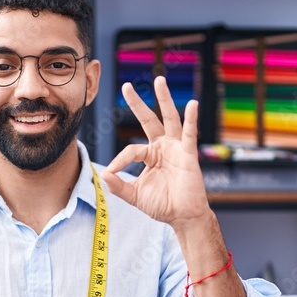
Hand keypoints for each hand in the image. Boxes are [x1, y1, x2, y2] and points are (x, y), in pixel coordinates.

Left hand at [99, 76, 211, 228]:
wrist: (182, 217)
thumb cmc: (162, 205)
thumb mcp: (135, 196)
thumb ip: (119, 186)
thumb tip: (104, 175)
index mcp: (150, 155)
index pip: (131, 150)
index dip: (120, 160)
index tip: (113, 172)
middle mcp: (163, 147)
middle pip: (148, 120)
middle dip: (137, 103)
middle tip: (126, 86)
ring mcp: (176, 148)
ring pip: (169, 119)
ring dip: (165, 99)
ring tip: (159, 80)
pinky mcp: (188, 154)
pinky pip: (190, 134)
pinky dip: (191, 119)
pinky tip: (192, 104)